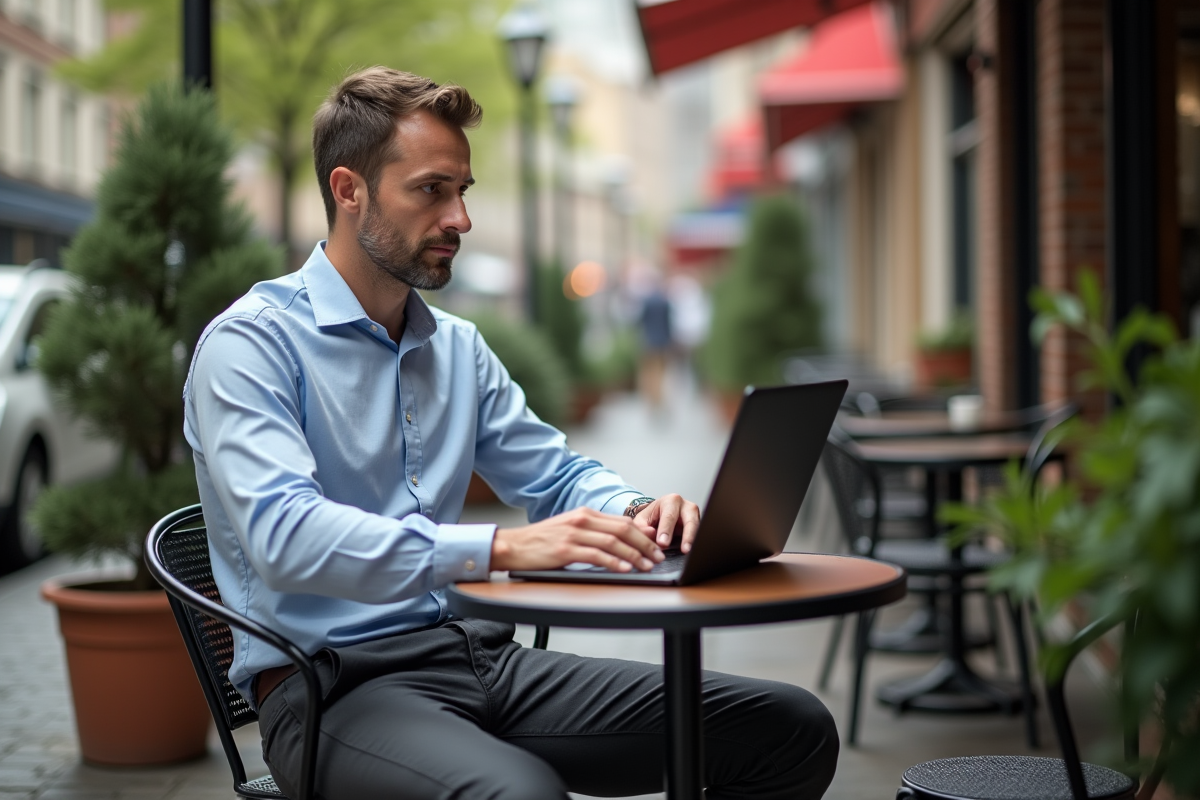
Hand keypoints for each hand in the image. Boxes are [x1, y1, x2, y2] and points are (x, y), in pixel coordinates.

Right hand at [491, 508, 663, 572]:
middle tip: (658, 557)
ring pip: (613, 542)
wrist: (513, 546)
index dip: (642, 534)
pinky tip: (625, 569)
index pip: (621, 521)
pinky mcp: (565, 550)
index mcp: (584, 514)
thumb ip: (593, 532)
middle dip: (644, 544)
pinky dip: (614, 562)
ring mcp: (573, 534)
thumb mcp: (569, 530)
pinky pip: (596, 555)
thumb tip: (620, 540)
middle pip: (622, 530)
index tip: (656, 545)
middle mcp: (581, 520)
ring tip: (647, 566)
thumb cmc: (541, 541)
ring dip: (634, 555)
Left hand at [633, 493, 700, 552]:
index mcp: (670, 501)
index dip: (666, 530)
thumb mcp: (642, 520)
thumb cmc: (653, 517)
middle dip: (686, 535)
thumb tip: (650, 533)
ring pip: (698, 527)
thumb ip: (642, 527)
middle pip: (689, 520)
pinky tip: (694, 551)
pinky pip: (700, 534)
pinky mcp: (699, 524)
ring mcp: (695, 515)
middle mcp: (685, 506)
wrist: (661, 516)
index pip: (669, 516)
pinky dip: (697, 543)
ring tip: (689, 551)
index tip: (663, 543)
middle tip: (683, 549)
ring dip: (694, 540)